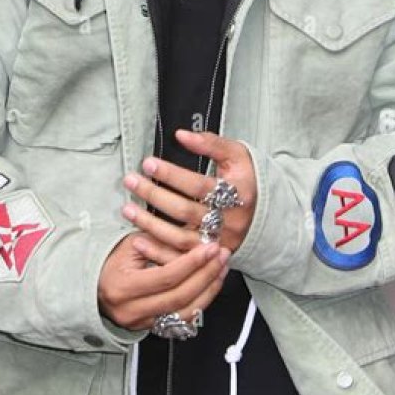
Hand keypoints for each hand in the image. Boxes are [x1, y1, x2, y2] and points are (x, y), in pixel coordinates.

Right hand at [98, 232, 230, 330]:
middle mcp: (132, 311)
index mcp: (124, 287)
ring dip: (208, 291)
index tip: (211, 247)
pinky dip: (199, 304)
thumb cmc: (111, 259)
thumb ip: (161, 241)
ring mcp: (141, 323)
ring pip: (184, 313)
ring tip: (222, 269)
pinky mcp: (150, 328)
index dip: (192, 262)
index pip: (167, 277)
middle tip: (222, 256)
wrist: (92, 285)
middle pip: (179, 296)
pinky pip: (181, 320)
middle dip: (206, 275)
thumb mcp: (131, 244)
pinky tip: (210, 286)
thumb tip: (195, 235)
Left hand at [121, 129, 256, 263]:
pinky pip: (180, 259)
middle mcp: (227, 222)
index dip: (172, 174)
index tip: (148, 163)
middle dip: (154, 195)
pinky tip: (138, 240)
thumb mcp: (237, 155)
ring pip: (180, 238)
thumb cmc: (246, 180)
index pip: (198, 185)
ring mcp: (217, 242)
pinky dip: (157, 251)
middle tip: (131, 181)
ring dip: (150, 224)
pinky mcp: (208, 257)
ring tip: (128, 208)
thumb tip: (182, 135)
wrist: (266, 213)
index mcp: (236, 195)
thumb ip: (211, 143)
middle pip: (185, 211)